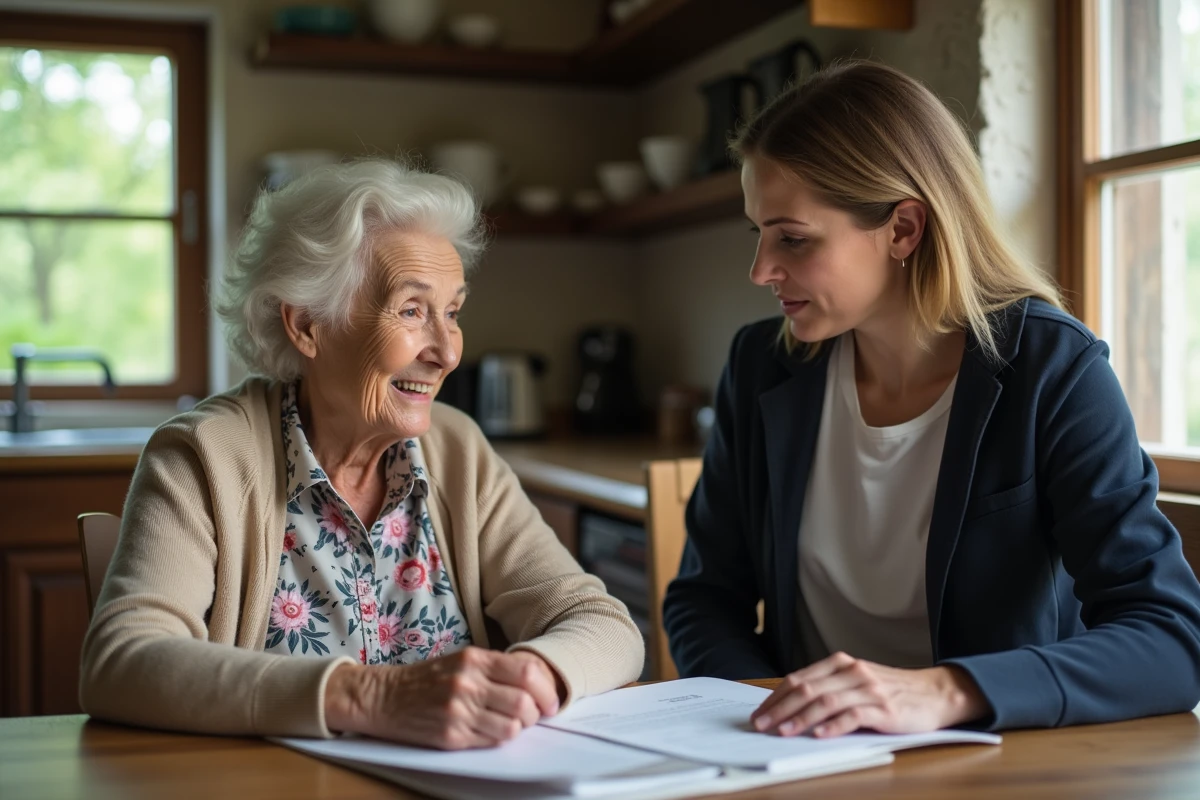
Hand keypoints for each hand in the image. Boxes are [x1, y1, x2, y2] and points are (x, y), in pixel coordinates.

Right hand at [325, 646, 560, 748]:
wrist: (384, 697)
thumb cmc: (427, 679)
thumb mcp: (462, 660)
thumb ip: (496, 668)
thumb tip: (535, 683)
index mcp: (474, 659)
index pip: (528, 673)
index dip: (546, 690)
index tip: (550, 701)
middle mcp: (468, 683)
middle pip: (524, 703)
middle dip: (536, 713)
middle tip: (534, 716)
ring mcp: (459, 711)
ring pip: (512, 727)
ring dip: (517, 728)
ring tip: (507, 722)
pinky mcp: (451, 736)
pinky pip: (491, 741)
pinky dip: (497, 737)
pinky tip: (488, 730)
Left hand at [750, 652, 989, 738]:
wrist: (935, 693)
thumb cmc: (891, 691)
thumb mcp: (857, 682)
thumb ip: (829, 688)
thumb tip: (790, 706)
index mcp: (842, 664)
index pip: (800, 679)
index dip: (776, 697)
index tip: (759, 713)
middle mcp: (853, 672)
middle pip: (808, 689)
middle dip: (780, 708)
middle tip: (761, 725)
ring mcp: (869, 690)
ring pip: (827, 702)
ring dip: (800, 718)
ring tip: (783, 732)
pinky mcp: (885, 710)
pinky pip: (854, 716)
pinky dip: (833, 726)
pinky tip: (818, 734)